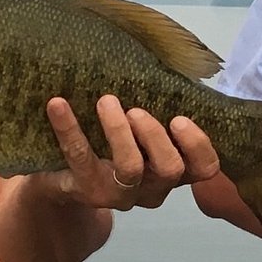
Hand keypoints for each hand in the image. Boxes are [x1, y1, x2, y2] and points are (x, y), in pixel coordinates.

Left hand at [28, 95, 219, 211]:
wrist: (65, 183)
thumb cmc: (114, 147)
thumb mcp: (141, 135)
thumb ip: (158, 112)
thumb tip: (164, 66)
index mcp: (173, 171)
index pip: (204, 168)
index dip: (198, 146)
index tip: (179, 118)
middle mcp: (152, 189)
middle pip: (170, 170)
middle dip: (156, 137)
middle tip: (136, 110)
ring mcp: (120, 195)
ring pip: (131, 169)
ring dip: (120, 132)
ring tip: (106, 102)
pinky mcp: (85, 190)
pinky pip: (79, 157)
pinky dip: (69, 127)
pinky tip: (57, 104)